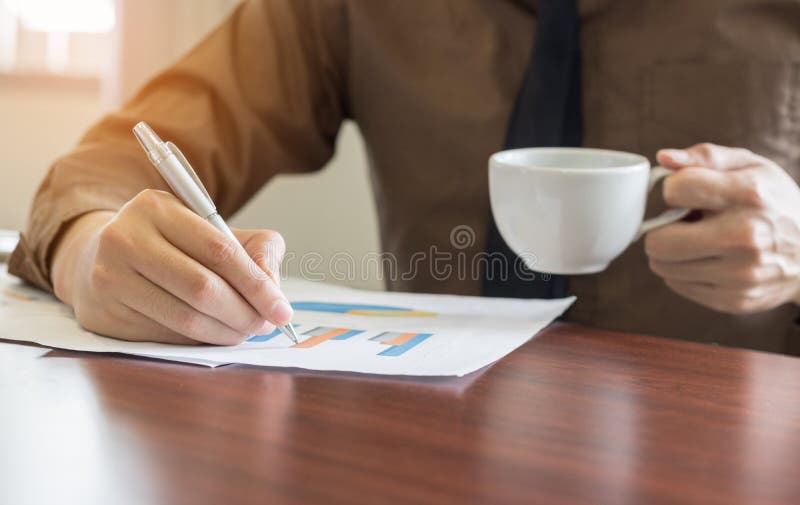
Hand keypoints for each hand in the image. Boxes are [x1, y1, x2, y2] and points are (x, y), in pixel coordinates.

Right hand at [51, 189, 291, 343]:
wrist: (103, 258)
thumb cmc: (173, 245)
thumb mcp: (214, 230)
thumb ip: (257, 249)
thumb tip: (273, 290)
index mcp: (157, 207)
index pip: (220, 250)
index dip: (257, 284)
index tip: (282, 310)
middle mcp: (125, 237)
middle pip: (203, 287)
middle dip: (244, 313)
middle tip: (265, 325)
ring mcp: (109, 276)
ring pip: (185, 317)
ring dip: (226, 332)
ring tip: (245, 331)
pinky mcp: (104, 311)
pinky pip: (166, 335)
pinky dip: (200, 341)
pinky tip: (214, 334)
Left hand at [645, 143, 799, 313]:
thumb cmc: (774, 202)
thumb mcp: (751, 166)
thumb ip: (705, 156)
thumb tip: (663, 158)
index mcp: (748, 195)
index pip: (675, 190)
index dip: (673, 189)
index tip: (686, 193)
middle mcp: (745, 237)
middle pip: (658, 241)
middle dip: (660, 229)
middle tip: (681, 223)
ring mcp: (740, 274)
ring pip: (662, 265)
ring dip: (670, 252)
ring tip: (698, 240)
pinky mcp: (734, 299)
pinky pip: (677, 284)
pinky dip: (683, 271)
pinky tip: (707, 259)